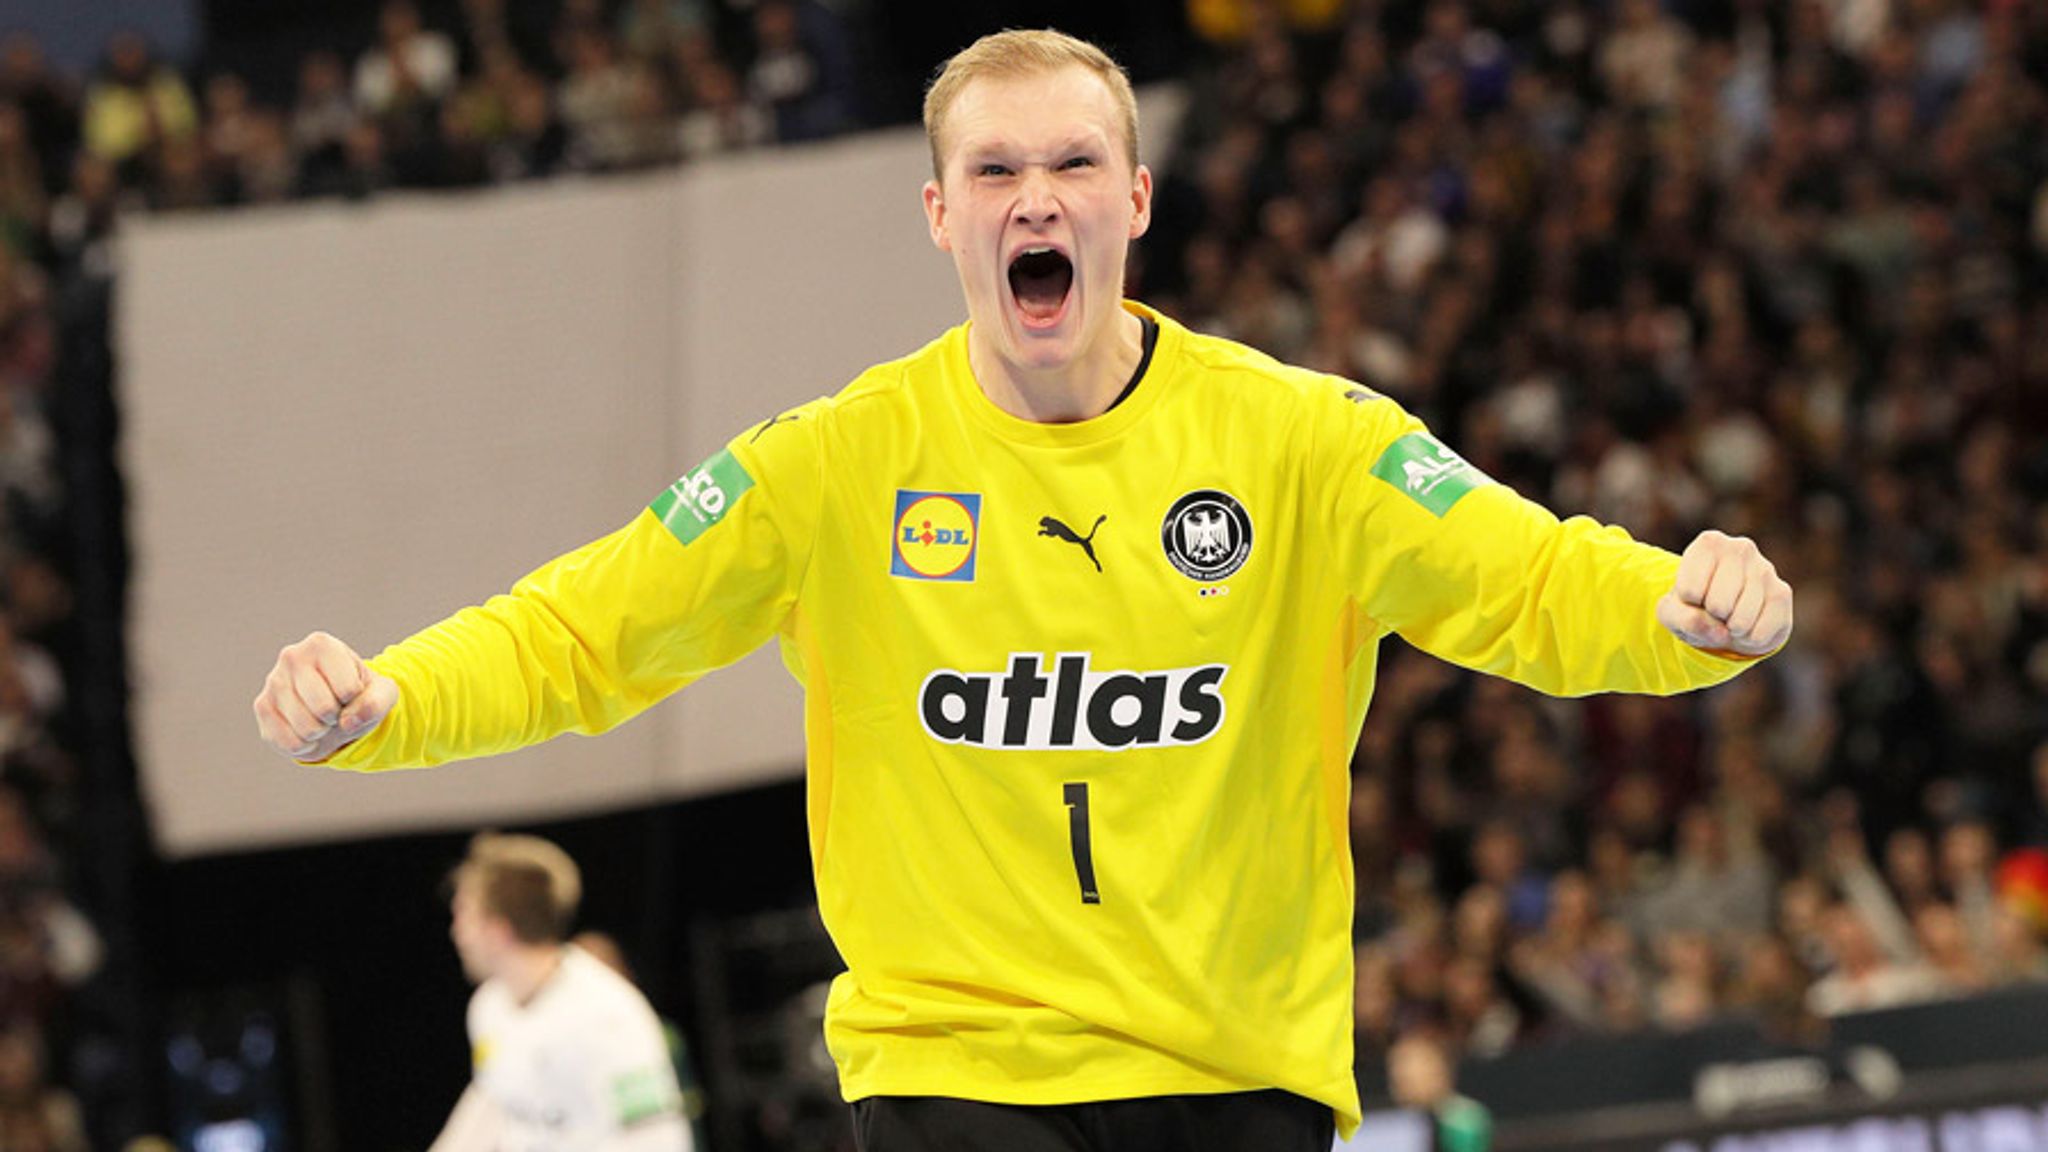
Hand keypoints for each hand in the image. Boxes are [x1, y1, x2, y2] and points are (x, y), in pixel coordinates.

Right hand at [252, 631, 397, 759]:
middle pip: (324, 709)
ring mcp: (273, 681)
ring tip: (321, 717)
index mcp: (322, 645)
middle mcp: (292, 657)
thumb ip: (377, 703)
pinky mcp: (262, 706)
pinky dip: (304, 745)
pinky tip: (305, 729)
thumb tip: (348, 722)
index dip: (355, 700)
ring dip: (322, 732)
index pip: (348, 690)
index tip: (351, 692)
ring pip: (306, 727)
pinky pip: (288, 742)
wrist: (336, 705)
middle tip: (335, 707)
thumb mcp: (381, 694)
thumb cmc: (359, 694)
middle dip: (337, 717)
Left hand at [1656, 530, 1792, 656]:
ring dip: (1731, 629)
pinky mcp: (1782, 592)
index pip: (1689, 591)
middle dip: (1712, 617)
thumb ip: (1683, 619)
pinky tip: (1749, 624)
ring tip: (1730, 616)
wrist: (1725, 614)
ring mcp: (1765, 569)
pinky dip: (1749, 639)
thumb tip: (1721, 632)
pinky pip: (1761, 632)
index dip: (1688, 605)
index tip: (1693, 595)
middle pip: (1718, 605)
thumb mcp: (1672, 612)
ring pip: (1741, 620)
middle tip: (1714, 608)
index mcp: (1709, 543)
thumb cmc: (1693, 605)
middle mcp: (1741, 548)